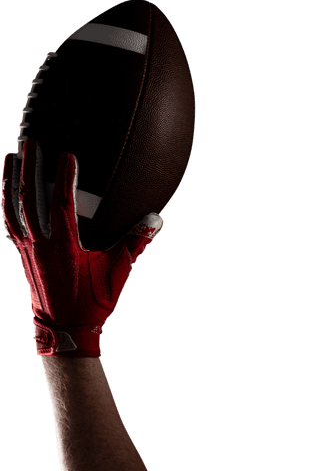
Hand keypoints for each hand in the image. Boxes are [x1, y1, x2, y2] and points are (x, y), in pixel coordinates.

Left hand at [2, 137, 162, 356]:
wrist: (65, 328)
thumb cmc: (93, 302)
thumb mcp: (118, 274)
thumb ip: (134, 244)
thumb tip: (154, 220)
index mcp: (64, 248)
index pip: (60, 205)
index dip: (63, 178)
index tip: (67, 154)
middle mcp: (40, 244)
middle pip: (29, 198)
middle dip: (29, 168)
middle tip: (31, 142)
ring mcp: (26, 248)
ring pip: (12, 207)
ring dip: (10, 179)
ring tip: (11, 155)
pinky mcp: (20, 253)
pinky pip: (9, 221)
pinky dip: (6, 201)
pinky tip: (7, 188)